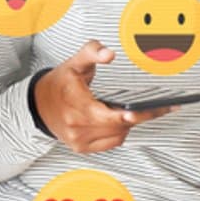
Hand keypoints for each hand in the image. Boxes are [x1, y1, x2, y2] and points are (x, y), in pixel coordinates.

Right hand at [34, 40, 177, 153]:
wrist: (38, 105)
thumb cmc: (59, 83)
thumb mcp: (75, 62)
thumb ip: (93, 52)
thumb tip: (109, 54)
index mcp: (75, 104)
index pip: (108, 115)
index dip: (129, 115)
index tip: (142, 111)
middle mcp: (76, 126)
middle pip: (118, 126)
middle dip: (139, 115)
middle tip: (161, 106)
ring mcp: (79, 140)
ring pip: (118, 136)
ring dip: (129, 124)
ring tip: (139, 109)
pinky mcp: (82, 148)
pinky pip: (111, 143)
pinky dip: (120, 132)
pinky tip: (123, 119)